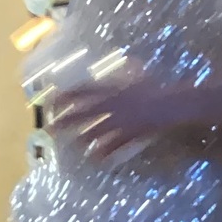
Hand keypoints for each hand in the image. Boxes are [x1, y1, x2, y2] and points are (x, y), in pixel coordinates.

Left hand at [50, 75, 181, 160]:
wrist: (172, 105)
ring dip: (81, 139)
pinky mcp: (128, 135)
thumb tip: (127, 62)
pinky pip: (111, 147)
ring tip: (72, 144)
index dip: (65, 96)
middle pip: (82, 114)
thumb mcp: (139, 76)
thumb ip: (128, 71)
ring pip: (94, 133)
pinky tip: (95, 158)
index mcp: (112, 89)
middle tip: (49, 128)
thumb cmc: (157, 88)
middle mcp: (112, 105)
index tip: (51, 101)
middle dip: (64, 122)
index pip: (82, 91)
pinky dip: (103, 153)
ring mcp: (119, 122)